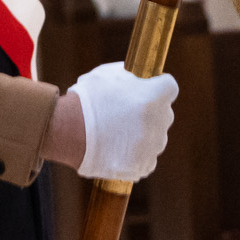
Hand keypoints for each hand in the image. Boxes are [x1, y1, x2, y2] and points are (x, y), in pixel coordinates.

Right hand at [64, 62, 177, 182]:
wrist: (69, 130)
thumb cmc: (87, 98)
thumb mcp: (108, 74)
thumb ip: (131, 76)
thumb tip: (139, 79)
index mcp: (154, 96)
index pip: (170, 87)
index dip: (157, 87)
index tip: (147, 89)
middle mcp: (159, 121)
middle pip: (163, 113)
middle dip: (149, 113)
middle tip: (126, 114)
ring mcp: (152, 146)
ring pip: (155, 137)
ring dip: (143, 135)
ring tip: (117, 134)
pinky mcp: (143, 165)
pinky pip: (146, 158)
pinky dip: (135, 155)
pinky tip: (118, 149)